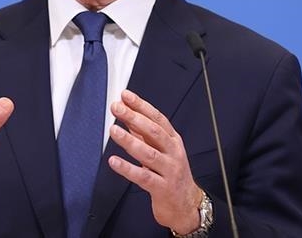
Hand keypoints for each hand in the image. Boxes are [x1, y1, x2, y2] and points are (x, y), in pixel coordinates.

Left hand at [107, 89, 202, 234]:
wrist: (187, 206)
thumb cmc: (172, 175)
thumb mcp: (161, 150)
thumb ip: (143, 134)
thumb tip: (127, 115)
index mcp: (173, 141)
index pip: (158, 118)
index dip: (141, 106)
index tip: (126, 96)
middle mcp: (173, 153)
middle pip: (154, 132)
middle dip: (134, 118)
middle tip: (117, 108)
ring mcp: (169, 170)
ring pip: (149, 153)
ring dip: (130, 141)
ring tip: (114, 131)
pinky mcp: (162, 188)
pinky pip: (143, 177)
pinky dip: (128, 169)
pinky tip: (114, 161)